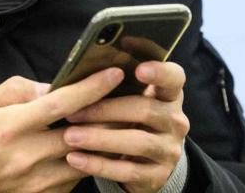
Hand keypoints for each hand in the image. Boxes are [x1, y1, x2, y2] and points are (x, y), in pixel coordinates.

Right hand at [0, 67, 125, 192]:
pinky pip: (74, 178)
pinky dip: (83, 161)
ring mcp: (36, 181)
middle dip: (107, 115)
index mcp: (11, 127)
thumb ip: (16, 91)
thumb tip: (50, 86)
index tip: (114, 75)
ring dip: (99, 142)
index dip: (91, 88)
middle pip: (82, 135)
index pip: (61, 104)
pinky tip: (84, 149)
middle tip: (123, 100)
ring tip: (109, 124)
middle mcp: (27, 156)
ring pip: (84, 159)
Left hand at [62, 61, 188, 192]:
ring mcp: (169, 149)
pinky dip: (98, 164)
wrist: (145, 163)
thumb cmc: (129, 120)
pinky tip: (75, 159)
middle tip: (72, 112)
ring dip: (99, 139)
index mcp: (169, 95)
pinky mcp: (157, 175)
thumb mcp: (131, 100)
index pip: (174, 78)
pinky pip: (127, 170)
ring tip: (70, 137)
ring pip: (137, 142)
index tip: (138, 69)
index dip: (159, 72)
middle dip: (105, 110)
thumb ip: (116, 86)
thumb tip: (79, 76)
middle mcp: (175, 121)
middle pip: (145, 109)